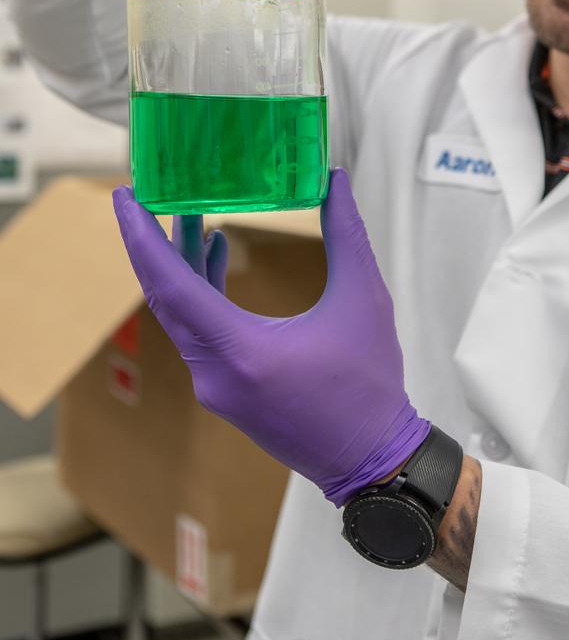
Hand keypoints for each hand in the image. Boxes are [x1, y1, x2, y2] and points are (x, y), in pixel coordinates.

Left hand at [112, 170, 429, 505]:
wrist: (373, 460)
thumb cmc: (370, 383)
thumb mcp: (364, 298)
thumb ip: (346, 234)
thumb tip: (333, 179)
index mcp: (241, 350)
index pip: (171, 285)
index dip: (142, 236)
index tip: (125, 197)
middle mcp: (215, 372)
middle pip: (165, 297)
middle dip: (153, 241)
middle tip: (146, 194)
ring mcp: (216, 387)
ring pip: (180, 315)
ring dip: (179, 264)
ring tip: (187, 213)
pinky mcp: (226, 392)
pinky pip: (197, 332)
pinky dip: (199, 292)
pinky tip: (214, 255)